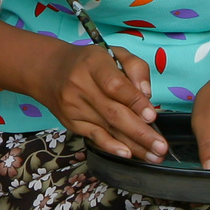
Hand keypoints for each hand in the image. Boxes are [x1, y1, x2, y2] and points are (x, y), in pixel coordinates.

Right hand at [43, 43, 167, 161]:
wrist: (48, 71)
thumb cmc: (89, 63)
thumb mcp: (113, 53)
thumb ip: (136, 68)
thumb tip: (147, 94)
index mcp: (94, 64)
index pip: (115, 85)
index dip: (135, 102)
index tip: (152, 116)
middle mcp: (81, 86)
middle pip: (113, 112)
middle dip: (140, 132)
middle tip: (161, 146)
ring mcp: (74, 107)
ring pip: (107, 128)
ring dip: (133, 145)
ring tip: (154, 156)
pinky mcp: (71, 121)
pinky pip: (94, 137)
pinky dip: (111, 147)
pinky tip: (127, 154)